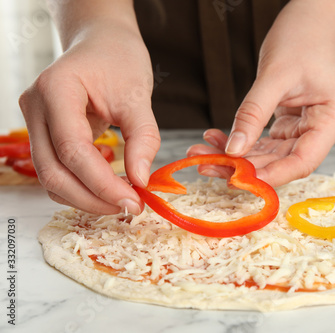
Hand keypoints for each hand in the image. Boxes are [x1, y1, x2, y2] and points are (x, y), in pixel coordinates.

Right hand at [19, 21, 159, 214]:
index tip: (134, 201)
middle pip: (53, 171)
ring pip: (49, 177)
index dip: (102, 183)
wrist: (102, 44)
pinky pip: (55, 170)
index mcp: (56, 90)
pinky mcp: (43, 133)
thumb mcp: (138, 95)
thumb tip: (140, 180)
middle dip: (93, 198)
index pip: (73, 150)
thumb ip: (143, 138)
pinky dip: (79, 187)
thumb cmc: (119, 61)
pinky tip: (107, 190)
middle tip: (130, 207)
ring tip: (122, 201)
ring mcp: (34, 121)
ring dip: (85, 198)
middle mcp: (36, 107)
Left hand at [187, 0, 334, 186]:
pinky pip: (265, 143)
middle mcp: (323, 131)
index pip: (303, 161)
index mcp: (333, 120)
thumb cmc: (301, 41)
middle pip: (283, 162)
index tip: (238, 179)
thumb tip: (233, 150)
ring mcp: (308, 130)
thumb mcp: (274, 76)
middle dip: (244, 166)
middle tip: (206, 165)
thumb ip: (253, 114)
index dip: (272, 175)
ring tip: (201, 153)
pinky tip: (216, 140)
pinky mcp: (291, 127)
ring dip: (236, 157)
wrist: (309, 26)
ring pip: (270, 156)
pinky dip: (241, 143)